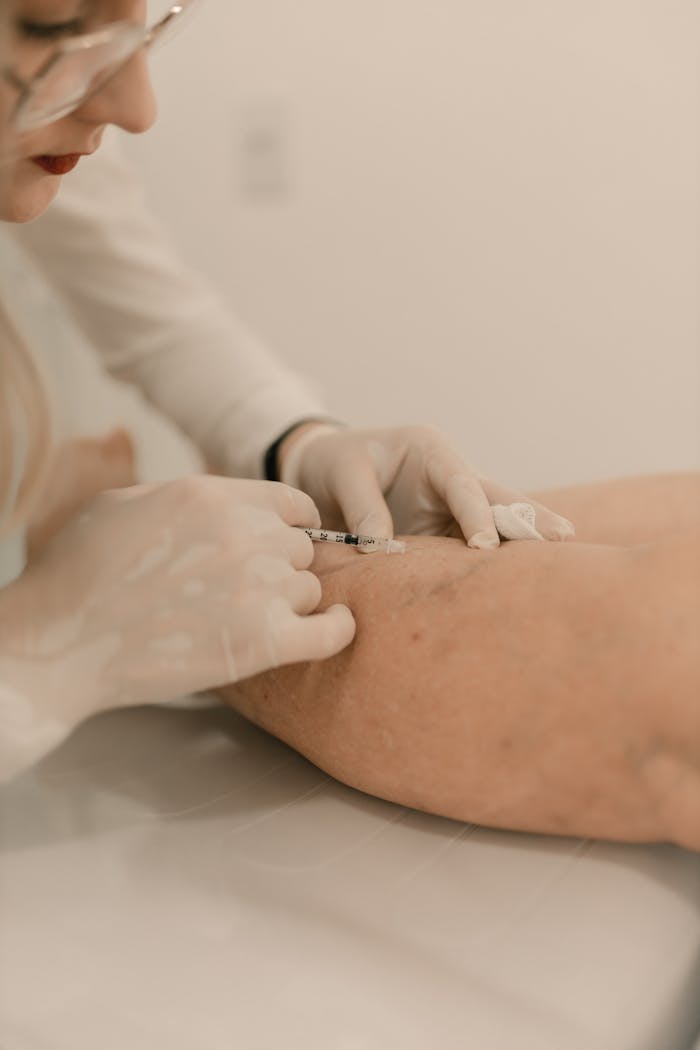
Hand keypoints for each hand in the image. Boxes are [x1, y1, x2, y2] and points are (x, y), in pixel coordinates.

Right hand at [1, 476, 355, 715]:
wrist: (60, 642)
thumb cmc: (79, 573)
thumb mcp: (125, 502)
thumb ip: (184, 495)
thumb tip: (217, 502)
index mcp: (213, 495)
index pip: (291, 504)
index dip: (290, 527)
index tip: (280, 546)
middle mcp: (244, 534)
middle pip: (301, 549)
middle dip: (280, 568)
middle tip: (245, 593)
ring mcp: (257, 587)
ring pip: (309, 589)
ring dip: (289, 604)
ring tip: (248, 619)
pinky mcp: (263, 642)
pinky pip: (331, 631)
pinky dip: (337, 630)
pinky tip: (333, 628)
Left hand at [280, 424, 574, 548]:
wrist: (323, 475)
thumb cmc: (334, 464)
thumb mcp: (342, 473)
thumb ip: (362, 506)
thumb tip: (382, 547)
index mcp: (430, 451)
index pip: (461, 482)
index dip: (476, 512)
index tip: (483, 544)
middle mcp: (450, 478)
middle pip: (497, 498)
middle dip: (530, 517)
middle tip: (564, 538)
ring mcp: (451, 508)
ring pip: (495, 524)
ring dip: (523, 543)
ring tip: (561, 561)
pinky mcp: (445, 534)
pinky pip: (470, 550)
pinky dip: (492, 566)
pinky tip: (518, 584)